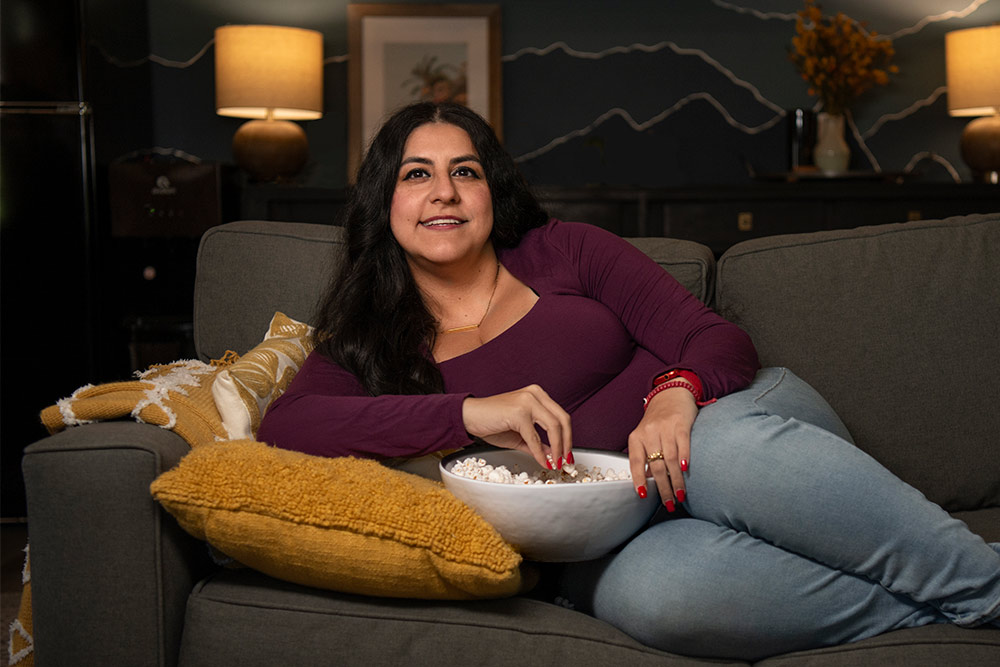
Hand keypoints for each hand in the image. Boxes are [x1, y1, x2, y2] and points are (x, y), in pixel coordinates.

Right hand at [462, 385, 571, 469]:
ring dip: (558, 448)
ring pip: (553, 426)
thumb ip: (538, 443)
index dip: (567, 437)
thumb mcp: (520, 434)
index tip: (567, 454)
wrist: (469, 417)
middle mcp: (534, 394)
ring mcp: (527, 401)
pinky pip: (534, 437)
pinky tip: (541, 462)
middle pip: (562, 419)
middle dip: (567, 443)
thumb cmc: (491, 422)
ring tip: (556, 462)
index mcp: (537, 395)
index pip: (561, 416)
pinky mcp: (518, 412)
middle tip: (565, 460)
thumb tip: (554, 454)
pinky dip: (540, 453)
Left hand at [627, 386, 696, 509]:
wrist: (670, 394)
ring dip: (675, 479)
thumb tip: (646, 481)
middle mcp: (649, 432)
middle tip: (670, 503)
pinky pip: (682, 442)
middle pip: (655, 465)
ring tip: (680, 495)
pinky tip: (685, 470)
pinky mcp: (681, 423)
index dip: (638, 479)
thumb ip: (644, 456)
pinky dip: (684, 457)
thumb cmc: (657, 421)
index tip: (643, 495)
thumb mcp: (644, 436)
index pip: (635, 462)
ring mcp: (665, 427)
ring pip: (670, 458)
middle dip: (662, 487)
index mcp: (636, 437)